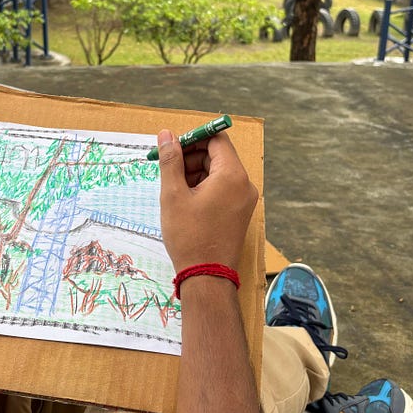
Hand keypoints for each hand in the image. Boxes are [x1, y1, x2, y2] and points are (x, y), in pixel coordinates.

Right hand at [157, 128, 257, 272]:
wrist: (206, 276)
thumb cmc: (189, 236)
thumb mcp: (173, 194)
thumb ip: (171, 160)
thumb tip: (166, 135)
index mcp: (232, 175)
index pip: (216, 140)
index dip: (193, 139)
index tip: (172, 147)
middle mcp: (245, 185)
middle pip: (218, 155)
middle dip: (192, 158)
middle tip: (168, 169)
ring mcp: (245, 200)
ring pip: (219, 173)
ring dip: (196, 173)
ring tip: (174, 190)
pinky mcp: (240, 212)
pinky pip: (223, 189)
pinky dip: (205, 188)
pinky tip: (186, 201)